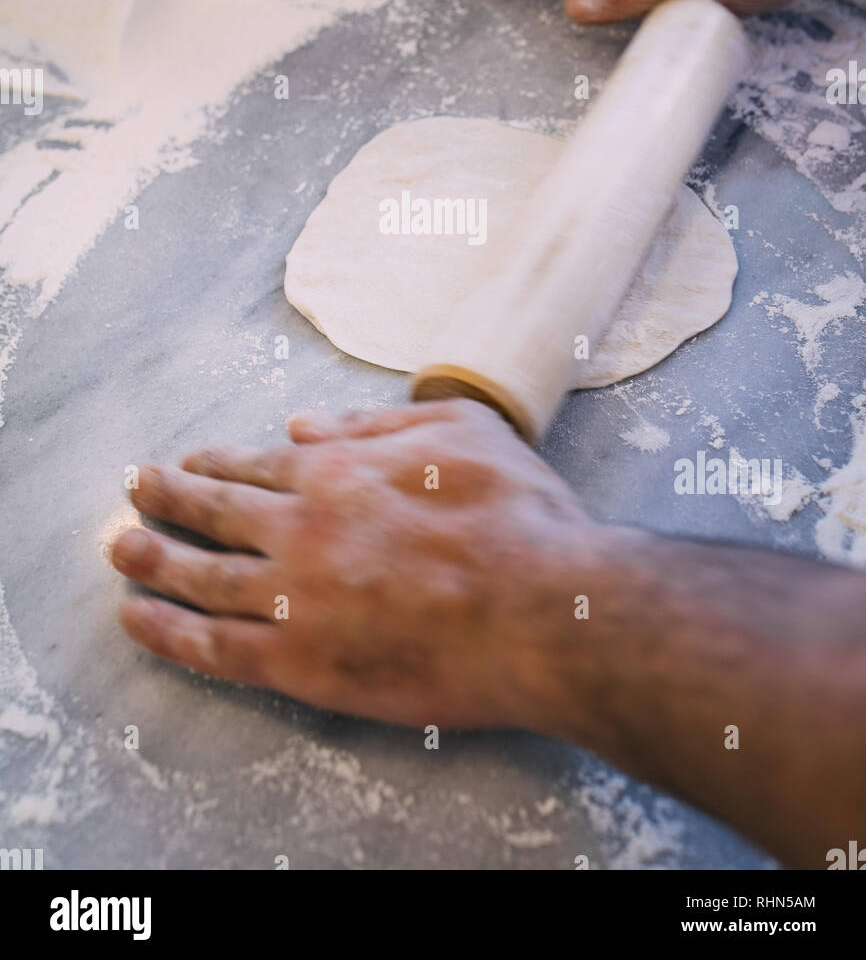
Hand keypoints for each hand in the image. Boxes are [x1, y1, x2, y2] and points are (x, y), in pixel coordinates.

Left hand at [111, 400, 592, 729]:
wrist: (544, 608)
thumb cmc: (517, 514)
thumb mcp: (462, 429)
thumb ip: (377, 422)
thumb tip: (306, 425)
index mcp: (337, 471)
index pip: (254, 465)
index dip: (213, 463)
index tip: (187, 463)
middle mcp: (300, 527)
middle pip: (212, 511)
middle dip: (166, 496)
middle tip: (133, 489)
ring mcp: (294, 598)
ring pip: (199, 575)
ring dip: (150, 558)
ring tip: (117, 548)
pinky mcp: (300, 665)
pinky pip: (213, 648)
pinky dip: (166, 633)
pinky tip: (136, 619)